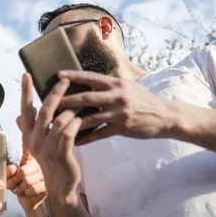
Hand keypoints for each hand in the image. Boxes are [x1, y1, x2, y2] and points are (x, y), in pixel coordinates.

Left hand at [6, 145, 46, 212]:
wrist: (28, 201)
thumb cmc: (19, 187)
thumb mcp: (10, 178)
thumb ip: (8, 172)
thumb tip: (13, 167)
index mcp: (29, 159)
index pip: (28, 148)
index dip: (26, 139)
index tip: (25, 129)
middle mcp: (38, 164)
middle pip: (22, 171)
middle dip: (14, 181)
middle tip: (12, 185)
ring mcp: (44, 174)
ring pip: (27, 181)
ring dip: (19, 188)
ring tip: (20, 189)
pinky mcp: (47, 185)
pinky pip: (32, 188)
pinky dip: (26, 193)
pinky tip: (27, 193)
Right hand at [18, 74, 82, 201]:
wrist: (60, 184)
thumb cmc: (51, 159)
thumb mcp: (37, 144)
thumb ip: (31, 129)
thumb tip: (20, 115)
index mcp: (28, 134)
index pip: (25, 109)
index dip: (26, 92)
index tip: (26, 74)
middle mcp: (34, 140)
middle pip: (45, 110)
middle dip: (56, 93)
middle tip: (65, 80)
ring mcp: (47, 148)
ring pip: (59, 120)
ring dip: (71, 109)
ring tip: (81, 103)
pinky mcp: (61, 154)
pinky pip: (69, 132)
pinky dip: (76, 123)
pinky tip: (81, 120)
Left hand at [56, 70, 178, 144]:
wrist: (165, 116)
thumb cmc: (143, 100)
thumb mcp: (128, 86)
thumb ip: (109, 85)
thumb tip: (89, 80)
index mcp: (116, 84)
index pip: (91, 77)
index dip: (74, 76)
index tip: (58, 75)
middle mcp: (117, 96)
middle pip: (86, 98)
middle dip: (66, 100)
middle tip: (50, 102)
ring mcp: (119, 113)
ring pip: (90, 117)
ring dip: (73, 121)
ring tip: (57, 123)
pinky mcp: (122, 128)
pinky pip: (100, 134)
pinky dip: (87, 138)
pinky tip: (75, 141)